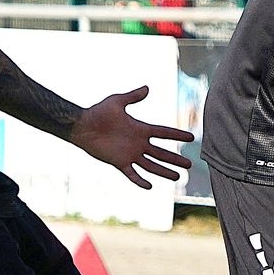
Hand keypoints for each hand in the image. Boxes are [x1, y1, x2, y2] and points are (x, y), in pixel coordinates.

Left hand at [71, 87, 195, 189]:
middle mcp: (138, 143)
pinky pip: (132, 174)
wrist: (82, 126)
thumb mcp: (117, 102)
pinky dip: (140, 180)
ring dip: (164, 171)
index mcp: (141, 129)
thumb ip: (132, 97)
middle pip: (162, 153)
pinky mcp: (119, 163)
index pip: (163, 133)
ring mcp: (130, 154)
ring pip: (151, 165)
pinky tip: (150, 186)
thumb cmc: (98, 112)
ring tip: (177, 177)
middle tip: (190, 164)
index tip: (191, 137)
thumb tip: (147, 88)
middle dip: (175, 159)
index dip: (177, 135)